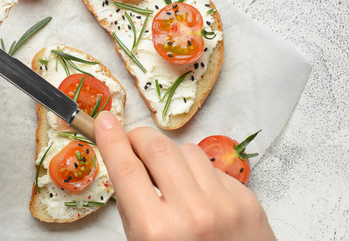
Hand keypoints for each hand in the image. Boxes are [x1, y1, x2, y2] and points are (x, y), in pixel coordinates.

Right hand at [93, 111, 275, 240]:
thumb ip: (134, 206)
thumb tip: (127, 160)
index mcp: (156, 230)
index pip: (125, 168)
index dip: (111, 139)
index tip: (104, 121)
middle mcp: (191, 214)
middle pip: (158, 147)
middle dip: (139, 137)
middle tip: (132, 141)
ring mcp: (224, 205)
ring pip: (188, 151)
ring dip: (172, 156)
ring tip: (169, 177)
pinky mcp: (247, 201)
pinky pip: (214, 169)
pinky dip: (200, 175)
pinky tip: (198, 194)